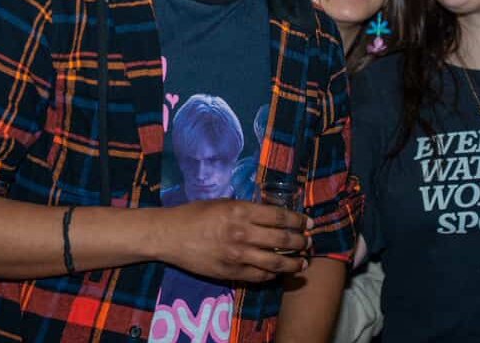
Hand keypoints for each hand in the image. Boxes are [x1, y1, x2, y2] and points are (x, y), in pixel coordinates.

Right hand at [156, 199, 311, 282]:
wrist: (170, 236)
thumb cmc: (195, 215)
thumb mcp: (223, 203)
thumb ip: (246, 209)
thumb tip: (270, 215)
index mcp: (241, 211)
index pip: (280, 217)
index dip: (298, 220)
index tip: (308, 223)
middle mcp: (242, 233)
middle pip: (283, 240)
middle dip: (301, 242)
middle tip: (309, 242)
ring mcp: (238, 256)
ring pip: (276, 262)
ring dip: (294, 263)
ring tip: (303, 262)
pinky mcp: (231, 273)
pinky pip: (260, 276)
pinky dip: (273, 275)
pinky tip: (279, 272)